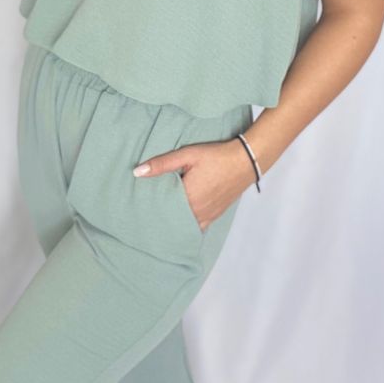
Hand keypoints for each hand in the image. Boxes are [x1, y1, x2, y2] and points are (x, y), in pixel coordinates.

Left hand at [133, 138, 256, 230]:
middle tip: (145, 215)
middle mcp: (197, 211)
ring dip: (174, 223)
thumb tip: (137, 172)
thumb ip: (161, 164)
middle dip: (160, 217)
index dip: (149, 208)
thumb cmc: (216, 156)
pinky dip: (188, 226)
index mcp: (187, 198)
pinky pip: (198, 227)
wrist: (246, 161)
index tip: (137, 208)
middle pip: (172, 220)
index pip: (161, 209)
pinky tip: (180, 222)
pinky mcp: (215, 215)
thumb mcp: (187, 155)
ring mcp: (208, 215)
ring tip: (160, 219)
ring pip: (185, 226)